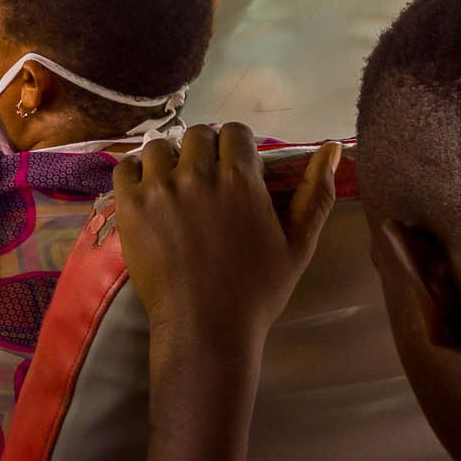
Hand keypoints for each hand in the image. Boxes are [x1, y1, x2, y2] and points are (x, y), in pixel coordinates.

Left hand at [110, 125, 340, 345]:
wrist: (205, 328)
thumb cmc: (257, 291)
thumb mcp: (300, 244)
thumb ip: (317, 193)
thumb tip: (334, 148)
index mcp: (241, 180)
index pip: (235, 133)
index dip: (236, 148)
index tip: (234, 171)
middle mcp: (198, 174)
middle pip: (197, 135)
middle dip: (204, 152)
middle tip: (206, 182)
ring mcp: (160, 188)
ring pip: (160, 147)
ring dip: (169, 160)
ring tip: (175, 187)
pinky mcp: (131, 206)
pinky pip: (126, 167)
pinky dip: (136, 173)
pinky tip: (148, 193)